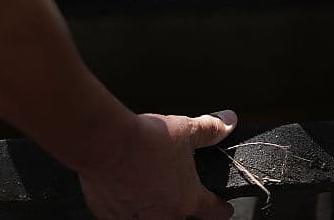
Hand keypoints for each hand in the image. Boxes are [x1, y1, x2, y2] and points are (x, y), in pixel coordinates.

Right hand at [79, 110, 236, 219]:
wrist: (105, 144)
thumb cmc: (144, 140)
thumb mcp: (185, 130)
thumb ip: (210, 129)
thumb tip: (228, 122)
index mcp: (188, 198)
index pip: (214, 212)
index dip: (221, 208)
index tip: (222, 208)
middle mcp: (164, 215)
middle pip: (182, 219)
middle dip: (182, 207)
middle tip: (176, 189)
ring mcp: (136, 219)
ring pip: (152, 219)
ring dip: (153, 207)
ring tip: (147, 185)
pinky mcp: (110, 216)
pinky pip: (124, 216)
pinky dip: (126, 206)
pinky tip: (123, 188)